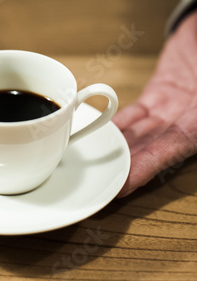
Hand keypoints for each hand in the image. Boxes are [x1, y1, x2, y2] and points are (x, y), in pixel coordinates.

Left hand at [113, 10, 196, 196]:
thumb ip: (194, 114)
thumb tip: (187, 125)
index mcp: (196, 125)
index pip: (167, 153)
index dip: (144, 169)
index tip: (122, 185)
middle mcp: (184, 123)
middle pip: (148, 149)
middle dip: (123, 165)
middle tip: (97, 178)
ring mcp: (170, 110)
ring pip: (138, 132)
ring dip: (117, 146)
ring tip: (93, 160)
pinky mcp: (158, 95)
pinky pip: (136, 112)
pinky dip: (119, 122)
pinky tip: (100, 131)